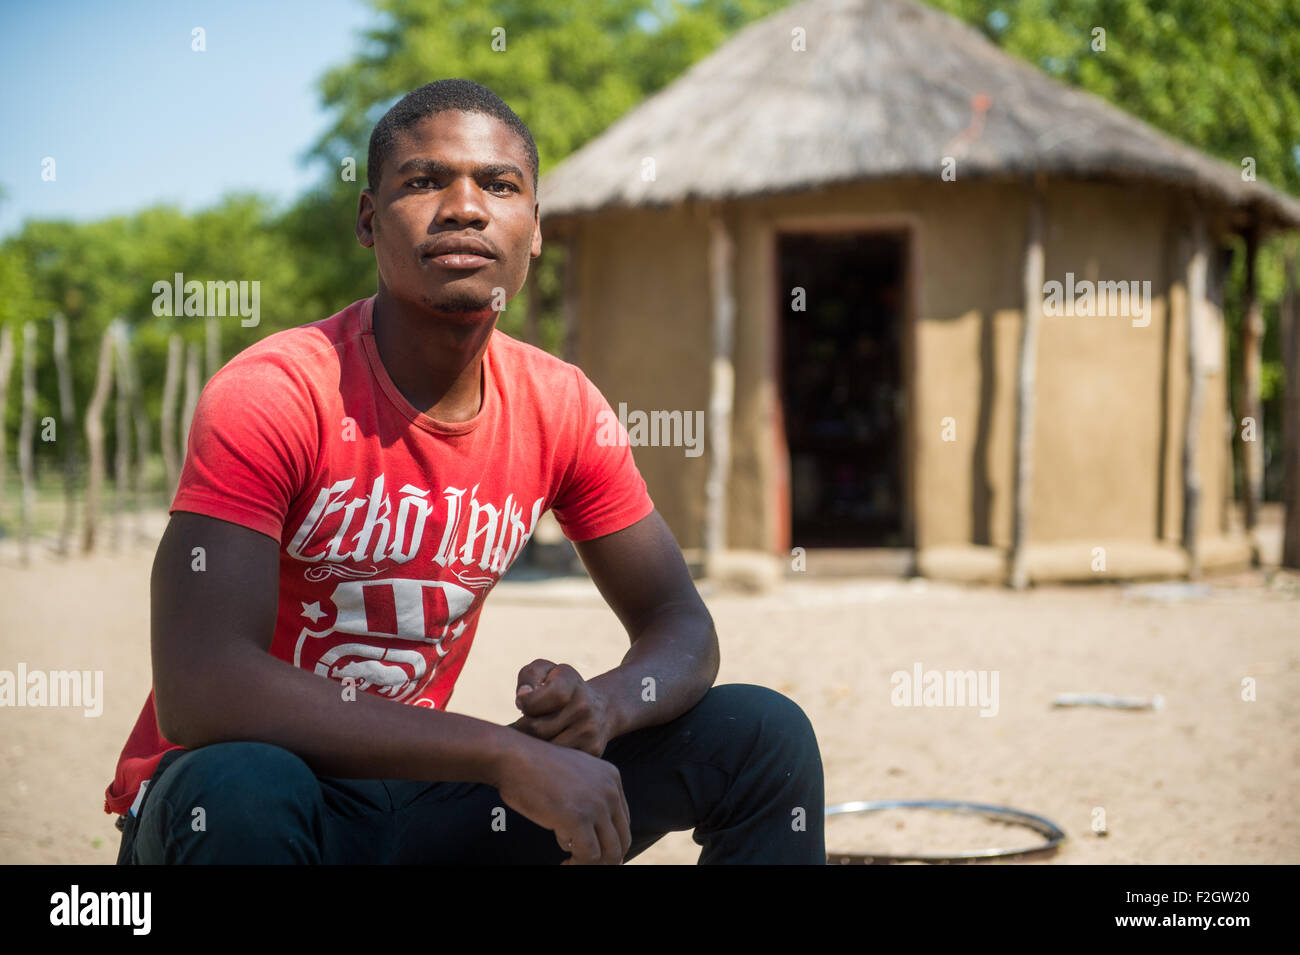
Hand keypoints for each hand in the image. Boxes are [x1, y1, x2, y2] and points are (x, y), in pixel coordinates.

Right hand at [495, 732, 631, 864]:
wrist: (514, 757)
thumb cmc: (534, 769)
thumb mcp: (573, 775)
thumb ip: (588, 795)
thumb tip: (591, 833)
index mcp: (612, 777)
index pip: (622, 822)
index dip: (609, 843)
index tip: (592, 853)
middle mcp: (610, 790)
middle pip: (622, 839)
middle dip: (606, 859)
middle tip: (583, 863)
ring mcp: (596, 804)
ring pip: (609, 853)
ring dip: (590, 864)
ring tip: (571, 865)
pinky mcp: (578, 819)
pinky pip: (588, 856)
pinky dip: (576, 865)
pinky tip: (563, 863)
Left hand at [512, 659, 617, 756]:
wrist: (601, 708)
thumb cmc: (560, 689)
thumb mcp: (545, 671)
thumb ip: (529, 677)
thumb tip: (523, 698)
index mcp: (570, 681)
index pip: (537, 700)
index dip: (526, 703)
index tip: (525, 702)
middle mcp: (584, 705)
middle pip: (536, 728)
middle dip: (525, 726)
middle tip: (530, 720)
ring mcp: (590, 731)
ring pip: (546, 749)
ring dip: (537, 742)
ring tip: (542, 732)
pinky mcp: (593, 751)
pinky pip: (559, 761)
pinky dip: (551, 756)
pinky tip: (555, 742)